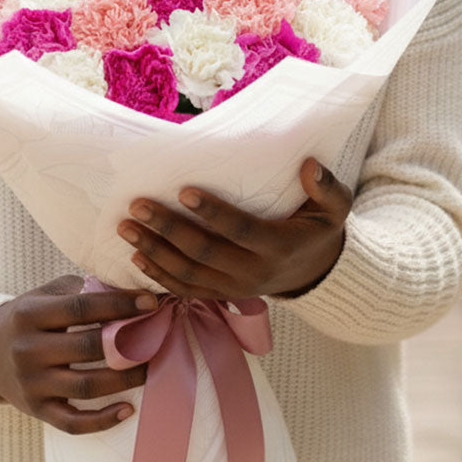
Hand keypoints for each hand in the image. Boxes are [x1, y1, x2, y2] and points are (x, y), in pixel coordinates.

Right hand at [0, 275, 156, 433]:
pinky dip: (102, 420)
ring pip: (85, 386)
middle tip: (156, 338)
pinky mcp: (36, 410)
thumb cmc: (31, 316)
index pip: (82, 308)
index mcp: (31, 313)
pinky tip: (127, 409)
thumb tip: (131, 291)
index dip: (119, 305)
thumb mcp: (47, 294)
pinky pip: (72, 423)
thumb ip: (83, 290)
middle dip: (127, 343)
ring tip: (148, 369)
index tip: (151, 303)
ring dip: (123, 379)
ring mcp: (31, 383)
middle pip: (86, 347)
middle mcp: (27, 349)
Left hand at [118, 157, 351, 301]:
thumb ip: (327, 188)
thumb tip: (310, 166)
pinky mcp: (221, 295)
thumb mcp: (335, 209)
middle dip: (167, 228)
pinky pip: (186, 291)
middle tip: (137, 205)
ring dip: (154, 251)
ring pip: (188, 274)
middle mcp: (253, 273)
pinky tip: (136, 256)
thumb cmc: (318, 230)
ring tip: (126, 227)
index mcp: (278, 247)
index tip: (183, 190)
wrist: (314, 273)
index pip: (240, 230)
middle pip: (204, 253)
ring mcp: (234, 288)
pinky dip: (159, 276)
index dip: (212, 212)